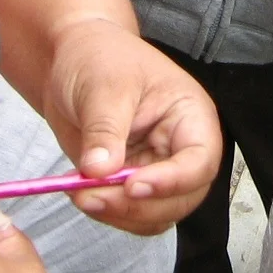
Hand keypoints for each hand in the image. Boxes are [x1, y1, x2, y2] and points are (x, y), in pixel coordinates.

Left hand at [39, 18, 220, 233]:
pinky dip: (106, 212)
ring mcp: (157, 169)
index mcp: (190, 115)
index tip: (132, 185)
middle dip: (137, 205)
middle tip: (91, 195)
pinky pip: (129, 213)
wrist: (72, 60)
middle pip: (181, 197)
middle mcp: (181, 148)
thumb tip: (100, 171)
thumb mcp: (103, 87)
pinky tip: (78, 190)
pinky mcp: (131, 183)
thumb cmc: (99, 57)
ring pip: (155, 214)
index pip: (200, 159)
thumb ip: (104, 130)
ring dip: (119, 214)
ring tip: (78, 192)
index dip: (173, 180)